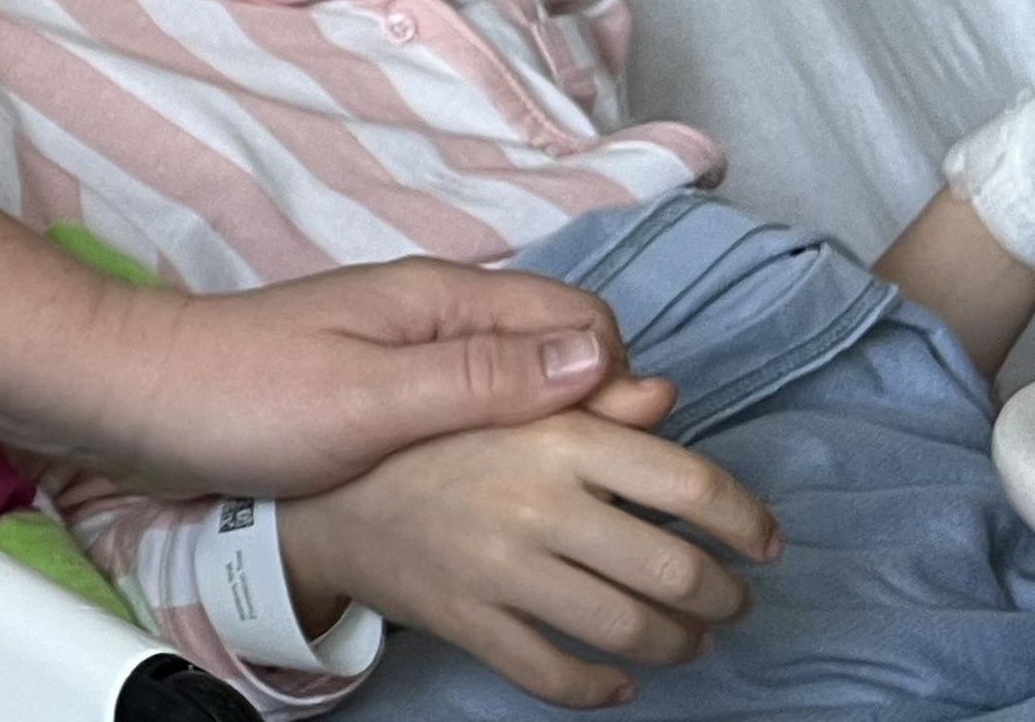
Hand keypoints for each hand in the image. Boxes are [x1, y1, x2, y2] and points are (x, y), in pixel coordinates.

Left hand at [75, 256, 631, 497]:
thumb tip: (600, 358)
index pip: (581, 322)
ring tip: (539, 499)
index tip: (603, 458)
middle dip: (589, 414)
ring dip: (541, 433)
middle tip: (577, 490)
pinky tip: (478, 491)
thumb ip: (483, 379)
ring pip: (515, 386)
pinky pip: (465, 409)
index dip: (612, 386)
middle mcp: (435, 316)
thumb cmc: (240, 397)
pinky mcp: (377, 390)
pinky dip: (489, 445)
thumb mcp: (371, 396)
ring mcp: (406, 352)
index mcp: (443, 298)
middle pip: (557, 353)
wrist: (133, 399)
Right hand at [275, 381, 779, 709]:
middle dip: (723, 597)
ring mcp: (498, 570)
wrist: (322, 501)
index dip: (747, 521)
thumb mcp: (505, 405)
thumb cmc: (428, 443)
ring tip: (687, 639)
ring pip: (629, 631)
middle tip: (729, 600)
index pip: (688, 484)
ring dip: (679, 645)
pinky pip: (557, 676)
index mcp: (553, 436)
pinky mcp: (468, 622)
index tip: (765, 543)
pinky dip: (603, 689)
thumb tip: (670, 399)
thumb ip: (592, 405)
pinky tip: (618, 680)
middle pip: (674, 571)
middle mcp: (533, 503)